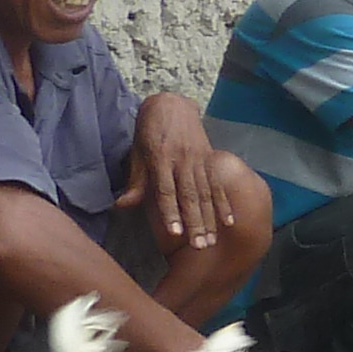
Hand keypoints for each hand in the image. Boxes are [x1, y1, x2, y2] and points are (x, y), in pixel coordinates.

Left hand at [115, 93, 225, 255]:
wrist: (171, 105)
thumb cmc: (149, 132)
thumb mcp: (138, 154)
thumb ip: (136, 182)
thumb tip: (122, 206)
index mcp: (161, 159)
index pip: (166, 190)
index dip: (170, 212)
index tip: (174, 233)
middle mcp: (182, 161)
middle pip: (190, 196)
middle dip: (195, 223)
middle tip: (198, 246)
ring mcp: (199, 160)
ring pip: (206, 194)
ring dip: (210, 219)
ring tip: (211, 240)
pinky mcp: (209, 159)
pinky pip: (217, 185)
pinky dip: (224, 204)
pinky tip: (229, 221)